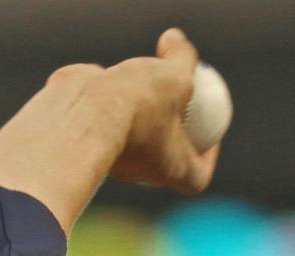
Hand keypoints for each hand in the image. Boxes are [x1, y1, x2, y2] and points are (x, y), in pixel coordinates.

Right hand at [103, 28, 219, 193]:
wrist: (85, 113)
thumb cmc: (140, 105)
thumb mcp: (175, 75)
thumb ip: (181, 58)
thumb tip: (176, 40)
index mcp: (173, 170)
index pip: (198, 175)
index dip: (208, 156)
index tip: (209, 130)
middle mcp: (143, 171)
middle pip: (165, 156)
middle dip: (174, 131)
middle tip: (178, 99)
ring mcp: (115, 157)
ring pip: (134, 135)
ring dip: (142, 112)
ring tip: (143, 79)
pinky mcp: (90, 137)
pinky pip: (106, 119)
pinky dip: (113, 101)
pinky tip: (112, 77)